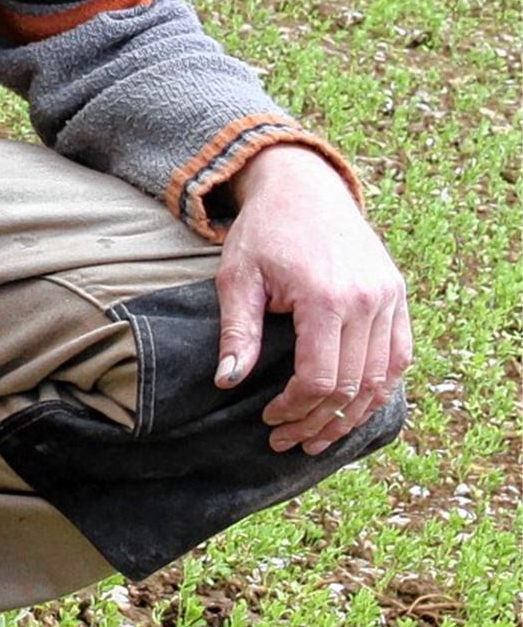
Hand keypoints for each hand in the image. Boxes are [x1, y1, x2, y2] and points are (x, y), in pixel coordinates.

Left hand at [214, 144, 410, 454]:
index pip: (320, 379)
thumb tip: (228, 381)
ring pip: (381, 378)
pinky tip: (355, 408)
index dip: (294, 409)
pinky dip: (381, 388)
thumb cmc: (265, 232)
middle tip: (288, 440)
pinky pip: (399, 356)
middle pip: (352, 386)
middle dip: (319, 422)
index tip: (269, 419)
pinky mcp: (397, 294)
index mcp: (326, 297)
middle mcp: (366, 300)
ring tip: (321, 437)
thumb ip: (238, 331)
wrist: (304, 186)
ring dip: (353, 415)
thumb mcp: (238, 277)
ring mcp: (388, 296)